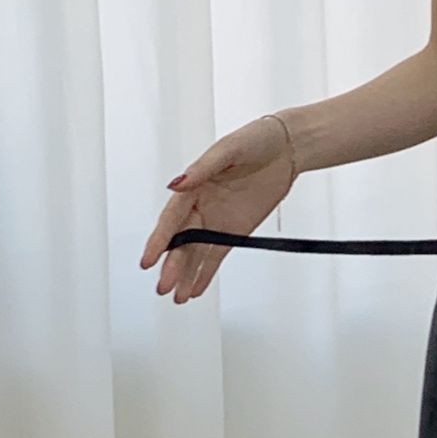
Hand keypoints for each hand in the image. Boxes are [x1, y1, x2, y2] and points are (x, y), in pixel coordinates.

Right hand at [140, 115, 294, 303]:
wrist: (287, 147)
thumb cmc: (255, 141)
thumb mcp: (228, 149)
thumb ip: (202, 169)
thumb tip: (176, 184)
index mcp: (193, 186)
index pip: (172, 219)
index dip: (160, 240)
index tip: (148, 260)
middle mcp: (200, 206)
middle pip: (182, 241)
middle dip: (172, 265)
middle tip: (163, 287)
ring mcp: (217, 221)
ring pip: (196, 253)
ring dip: (186, 275)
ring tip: (177, 297)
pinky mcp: (235, 231)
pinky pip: (217, 256)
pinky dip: (206, 273)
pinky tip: (194, 290)